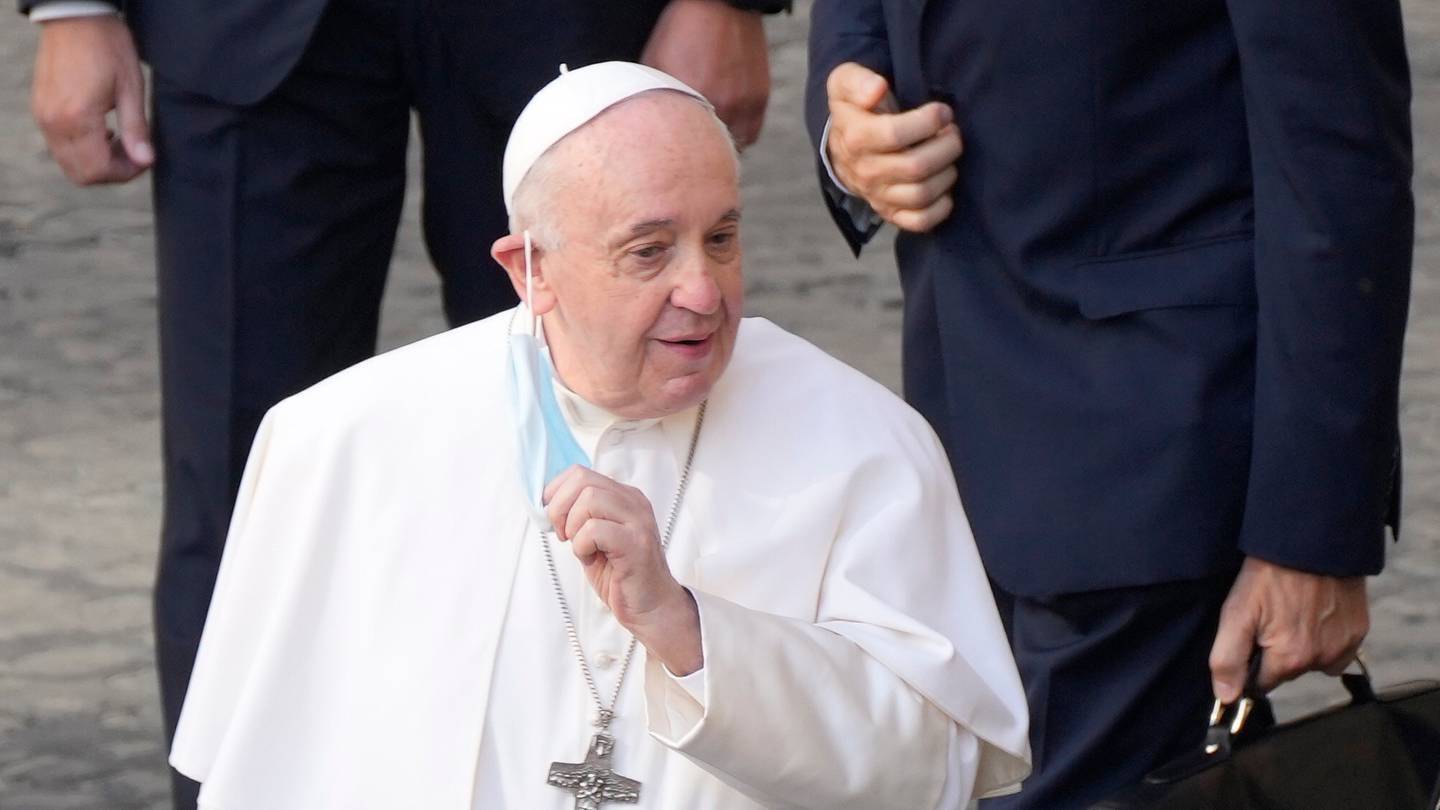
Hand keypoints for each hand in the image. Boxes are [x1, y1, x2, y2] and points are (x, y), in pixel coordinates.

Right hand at [31, 15, 152, 185]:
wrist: (75, 17)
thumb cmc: (107, 47)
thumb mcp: (131, 88)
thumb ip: (136, 129)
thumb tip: (146, 161)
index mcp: (77, 118)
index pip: (98, 170)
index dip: (126, 172)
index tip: (144, 158)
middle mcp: (54, 122)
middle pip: (81, 174)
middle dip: (111, 172)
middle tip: (133, 153)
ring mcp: (43, 117)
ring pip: (68, 163)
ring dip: (96, 162)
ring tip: (119, 140)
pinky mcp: (40, 110)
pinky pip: (59, 146)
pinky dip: (82, 149)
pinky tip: (102, 131)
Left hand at [544, 466, 702, 674]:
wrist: (651, 607)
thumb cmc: (620, 575)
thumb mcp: (594, 538)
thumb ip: (579, 516)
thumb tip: (547, 503)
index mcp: (624, 497)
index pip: (580, 472)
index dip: (557, 493)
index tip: (555, 520)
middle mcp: (633, 502)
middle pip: (582, 480)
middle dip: (560, 508)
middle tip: (563, 535)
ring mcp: (637, 521)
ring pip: (589, 499)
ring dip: (572, 527)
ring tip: (581, 548)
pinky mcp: (635, 543)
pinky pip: (594, 529)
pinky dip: (582, 545)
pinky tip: (591, 558)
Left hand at [641, 0, 769, 148]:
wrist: (721, 6)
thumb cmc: (682, 30)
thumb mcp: (655, 61)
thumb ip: (651, 94)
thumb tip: (645, 119)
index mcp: (690, 99)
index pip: (681, 145)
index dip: (677, 151)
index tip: (671, 152)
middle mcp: (721, 105)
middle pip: (708, 149)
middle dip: (698, 151)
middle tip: (690, 149)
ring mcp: (743, 104)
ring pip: (734, 146)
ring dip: (721, 146)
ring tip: (710, 140)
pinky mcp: (759, 99)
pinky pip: (752, 134)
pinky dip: (740, 136)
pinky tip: (728, 130)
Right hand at [824, 62, 962, 232]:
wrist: (845, 146)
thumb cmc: (856, 110)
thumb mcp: (845, 82)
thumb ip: (858, 80)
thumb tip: (878, 89)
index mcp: (856, 139)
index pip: (895, 134)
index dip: (928, 121)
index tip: (942, 112)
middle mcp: (866, 172)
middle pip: (916, 167)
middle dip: (946, 146)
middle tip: (952, 133)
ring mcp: (878, 196)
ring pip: (921, 194)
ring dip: (947, 173)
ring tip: (950, 155)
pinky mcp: (891, 213)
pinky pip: (919, 222)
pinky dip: (940, 208)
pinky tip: (945, 187)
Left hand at [1209, 556, 1368, 702]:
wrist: (1312, 542)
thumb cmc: (1270, 575)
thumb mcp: (1236, 614)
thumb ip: (1228, 660)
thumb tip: (1227, 698)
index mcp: (1290, 659)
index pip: (1261, 684)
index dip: (1250, 664)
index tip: (1249, 638)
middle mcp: (1322, 660)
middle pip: (1288, 671)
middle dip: (1276, 652)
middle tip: (1269, 616)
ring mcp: (1344, 645)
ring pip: (1313, 660)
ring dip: (1302, 644)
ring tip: (1292, 610)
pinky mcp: (1359, 630)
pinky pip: (1337, 646)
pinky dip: (1325, 635)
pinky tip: (1314, 610)